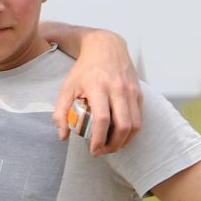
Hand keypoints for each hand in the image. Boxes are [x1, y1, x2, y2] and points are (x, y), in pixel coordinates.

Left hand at [55, 32, 142, 155]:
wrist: (106, 48)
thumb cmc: (83, 71)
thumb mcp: (66, 88)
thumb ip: (61, 113)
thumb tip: (62, 137)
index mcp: (98, 87)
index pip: (102, 118)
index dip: (99, 138)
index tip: (93, 150)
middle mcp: (118, 89)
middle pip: (123, 124)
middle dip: (114, 144)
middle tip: (103, 152)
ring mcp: (131, 91)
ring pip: (135, 124)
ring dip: (125, 141)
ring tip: (112, 147)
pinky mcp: (139, 93)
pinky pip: (140, 117)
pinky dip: (132, 131)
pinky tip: (120, 136)